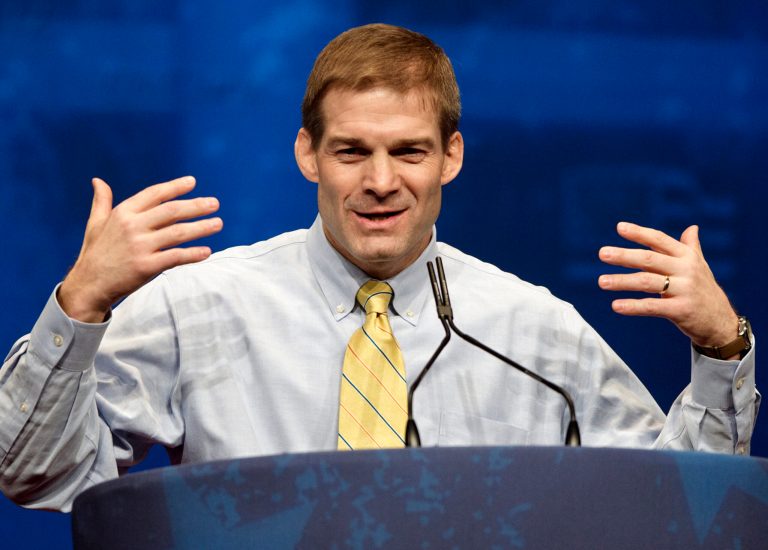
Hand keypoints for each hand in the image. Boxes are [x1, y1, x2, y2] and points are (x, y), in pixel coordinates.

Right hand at [58, 176, 221, 322]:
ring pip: (178, 233)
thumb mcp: (95, 223)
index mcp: (123, 213)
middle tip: (215, 204)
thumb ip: (101, 202)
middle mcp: (132, 227)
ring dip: (201, 228)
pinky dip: (193, 254)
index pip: (154, 194)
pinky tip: (207, 251)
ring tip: (218, 223)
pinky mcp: (146, 267)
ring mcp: (140, 247)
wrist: (89, 284)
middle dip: (196, 206)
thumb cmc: (95, 252)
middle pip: (172, 211)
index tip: (192, 182)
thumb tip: (98, 181)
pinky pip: (176, 257)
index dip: (174, 187)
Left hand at [597, 221, 737, 349]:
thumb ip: (691, 247)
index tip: (619, 227)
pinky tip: (615, 306)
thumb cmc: (704, 290)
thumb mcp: (700, 266)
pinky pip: (652, 307)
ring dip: (622, 281)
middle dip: (624, 256)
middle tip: (602, 253)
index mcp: (687, 256)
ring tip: (601, 281)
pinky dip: (633, 306)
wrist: (721, 322)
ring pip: (647, 282)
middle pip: (650, 259)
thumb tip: (692, 227)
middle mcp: (686, 270)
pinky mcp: (681, 310)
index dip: (640, 233)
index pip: (660, 240)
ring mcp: (684, 290)